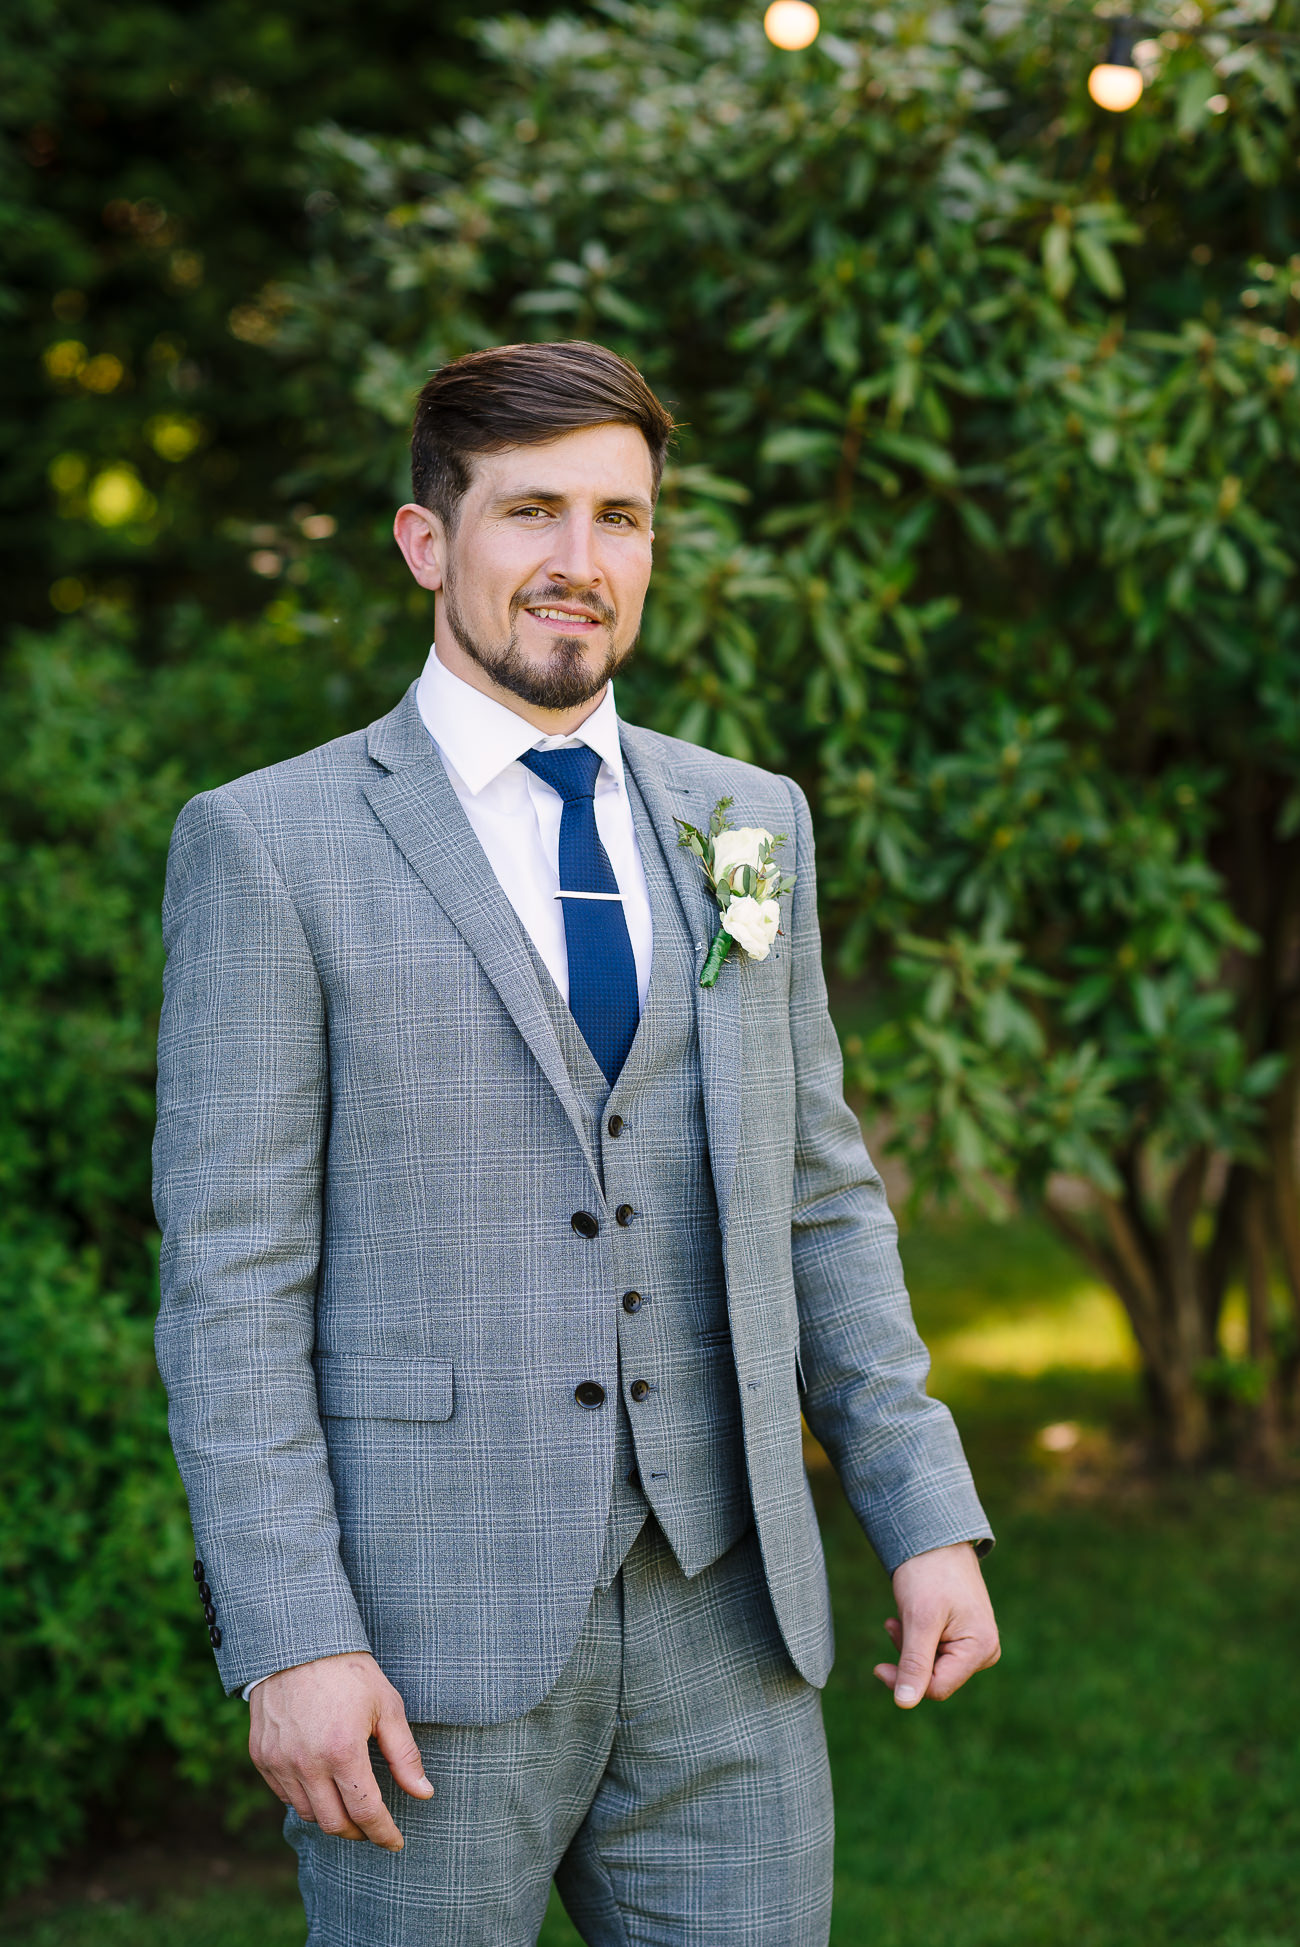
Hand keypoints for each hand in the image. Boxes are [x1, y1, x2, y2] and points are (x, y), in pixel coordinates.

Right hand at [249, 1651, 433, 1849]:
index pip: (365, 1812)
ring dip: (332, 1817)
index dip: (384, 1833)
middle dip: (359, 1832)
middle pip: (334, 1823)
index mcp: (342, 1750)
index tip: (396, 1842)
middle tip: (374, 1826)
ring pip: (308, 1814)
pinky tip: (322, 1786)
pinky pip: (285, 1796)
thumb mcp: (386, 1706)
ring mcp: (279, 1762)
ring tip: (349, 1805)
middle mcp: (307, 1763)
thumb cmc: (348, 1672)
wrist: (297, 1643)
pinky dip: (306, 1800)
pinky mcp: (261, 1757)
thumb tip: (424, 1793)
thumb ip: (404, 1755)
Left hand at [874, 1540, 999, 1708]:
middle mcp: (985, 1651)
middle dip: (908, 1657)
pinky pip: (935, 1652)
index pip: (937, 1688)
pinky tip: (906, 1618)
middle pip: (935, 1679)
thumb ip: (914, 1663)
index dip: (904, 1681)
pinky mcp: (964, 1636)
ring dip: (909, 1646)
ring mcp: (976, 1644)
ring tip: (899, 1618)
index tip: (878, 1667)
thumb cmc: (929, 1573)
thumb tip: (904, 1704)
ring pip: (932, 1666)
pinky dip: (915, 1639)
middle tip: (894, 1625)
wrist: (935, 1538)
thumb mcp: (918, 1619)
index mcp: (981, 1649)